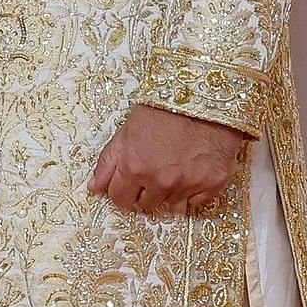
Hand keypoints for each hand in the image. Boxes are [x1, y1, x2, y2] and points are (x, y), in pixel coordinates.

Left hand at [88, 103, 252, 216]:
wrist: (204, 101)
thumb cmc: (163, 111)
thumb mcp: (126, 132)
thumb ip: (108, 163)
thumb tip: (94, 188)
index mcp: (134, 169)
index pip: (120, 199)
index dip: (123, 192)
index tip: (129, 185)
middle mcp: (160, 181)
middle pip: (146, 205)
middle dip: (146, 192)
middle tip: (154, 173)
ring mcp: (188, 185)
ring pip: (171, 205)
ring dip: (169, 192)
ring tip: (174, 168)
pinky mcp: (212, 184)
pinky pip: (196, 202)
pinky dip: (193, 192)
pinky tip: (192, 172)